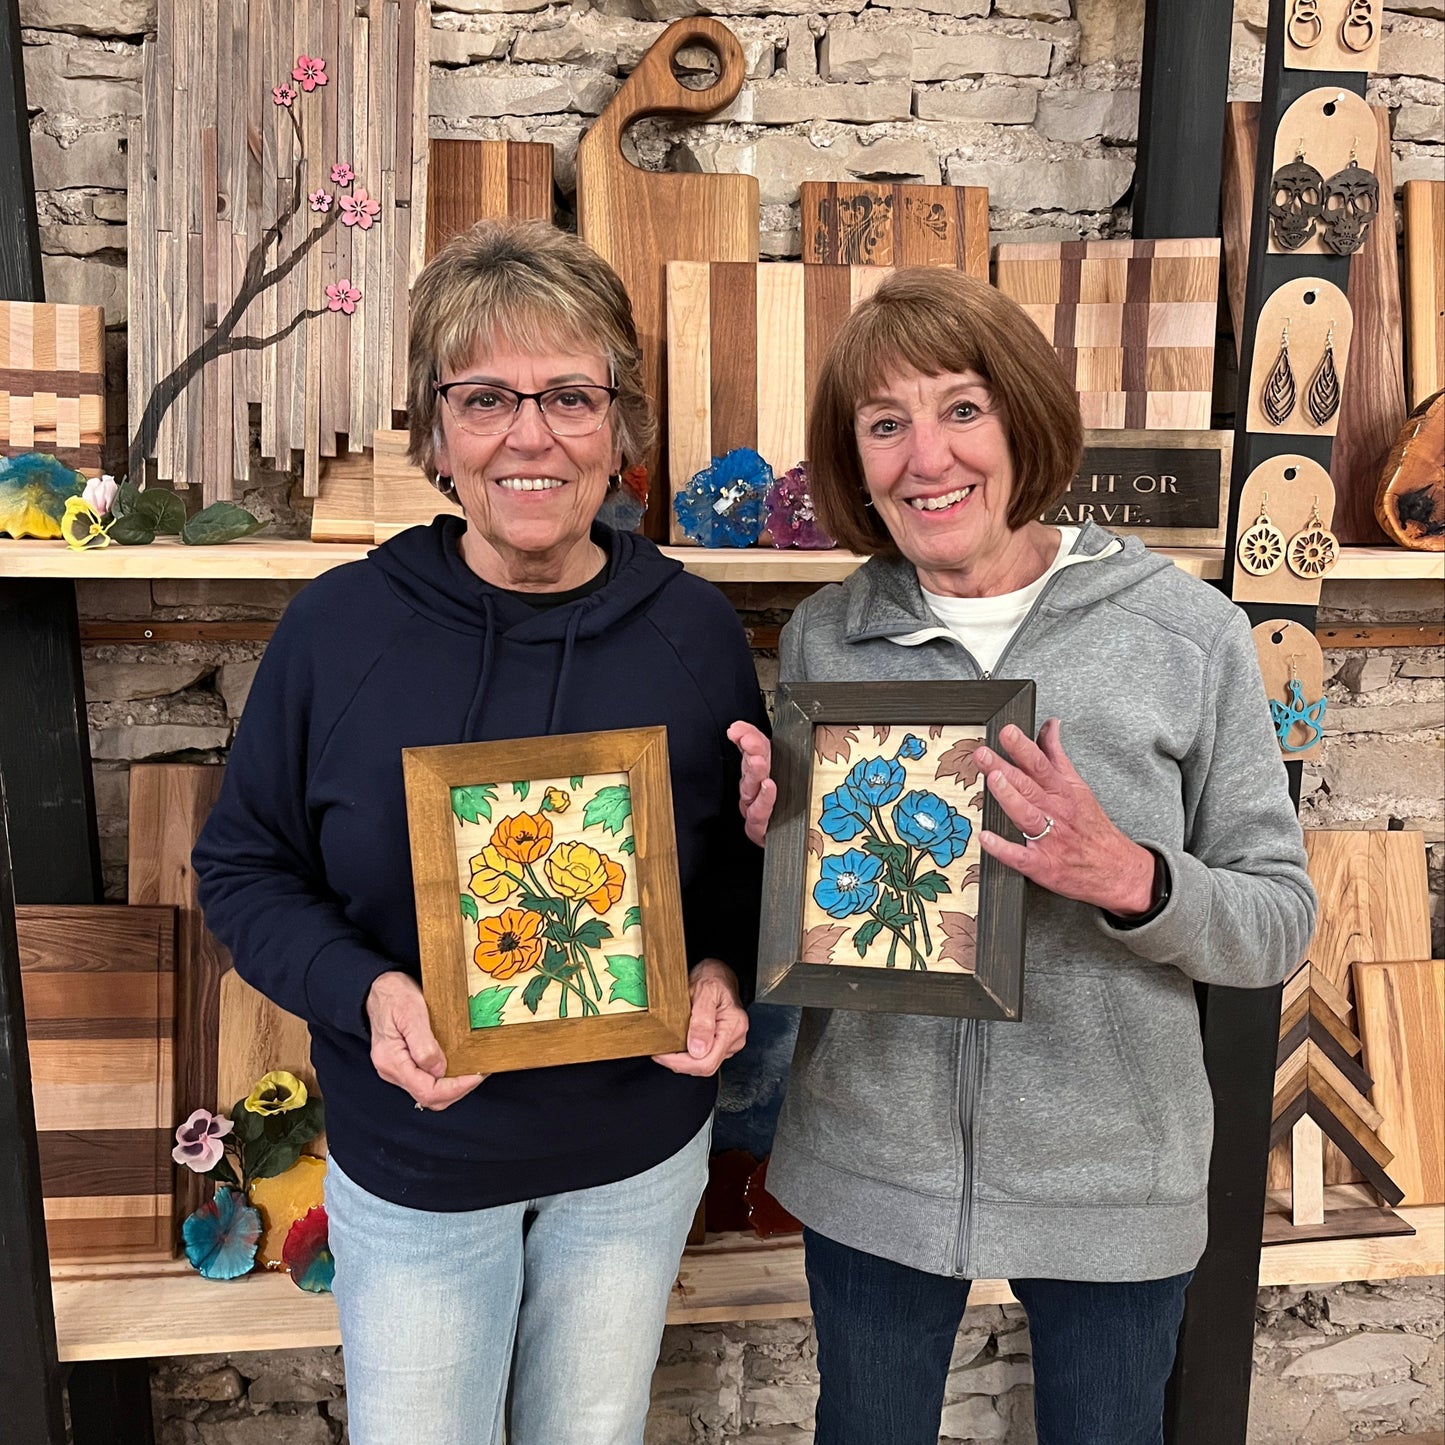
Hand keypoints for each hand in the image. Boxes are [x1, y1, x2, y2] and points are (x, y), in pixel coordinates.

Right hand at [366, 971, 484, 1110]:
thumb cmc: (394, 995)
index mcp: (391, 1060)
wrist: (380, 988)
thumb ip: (424, 1044)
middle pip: (428, 1097)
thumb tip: (439, 1070)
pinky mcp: (404, 1064)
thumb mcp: (412, 1012)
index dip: (455, 1088)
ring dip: (453, 1087)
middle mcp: (391, 1070)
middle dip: (456, 1091)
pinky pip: (426, 1081)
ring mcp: (397, 1069)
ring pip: (428, 1092)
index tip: (476, 1075)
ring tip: (472, 1071)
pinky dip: (445, 1079)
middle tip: (478, 1074)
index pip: (426, 1090)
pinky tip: (458, 1067)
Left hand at [653, 959, 748, 1076]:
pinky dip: (687, 1054)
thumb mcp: (705, 991)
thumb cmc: (713, 977)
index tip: (661, 1054)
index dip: (681, 1062)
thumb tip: (698, 1050)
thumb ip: (702, 1021)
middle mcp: (735, 1037)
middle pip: (705, 1066)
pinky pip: (704, 1056)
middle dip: (678, 1063)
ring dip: (682, 1059)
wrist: (719, 972)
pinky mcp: (722, 1042)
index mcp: (733, 1026)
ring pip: (703, 1064)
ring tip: (666, 1047)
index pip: (708, 1061)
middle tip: (658, 1053)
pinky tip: (677, 1045)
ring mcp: (729, 1042)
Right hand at [727, 720, 774, 847]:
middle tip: (747, 738)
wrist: (776, 841)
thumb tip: (751, 731)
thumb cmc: (775, 810)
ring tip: (757, 760)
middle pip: (749, 765)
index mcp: (756, 773)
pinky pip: (760, 811)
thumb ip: (765, 755)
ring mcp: (754, 806)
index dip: (746, 736)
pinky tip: (769, 786)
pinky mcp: (760, 825)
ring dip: (755, 772)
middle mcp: (752, 788)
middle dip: (749, 749)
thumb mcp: (774, 778)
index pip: (751, 749)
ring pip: (751, 788)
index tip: (738, 728)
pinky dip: (765, 798)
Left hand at [975, 719, 1155, 916]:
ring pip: (1026, 815)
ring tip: (993, 781)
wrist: (1117, 868)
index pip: (1040, 764)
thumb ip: (1057, 755)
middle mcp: (1055, 813)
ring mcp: (1049, 839)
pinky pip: (1021, 857)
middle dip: (1004, 768)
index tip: (1007, 732)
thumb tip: (1050, 725)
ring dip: (1009, 798)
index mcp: (1062, 792)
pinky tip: (986, 839)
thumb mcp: (1078, 785)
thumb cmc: (1091, 826)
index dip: (1022, 747)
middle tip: (983, 753)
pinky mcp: (1043, 866)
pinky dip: (1003, 849)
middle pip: (1028, 786)